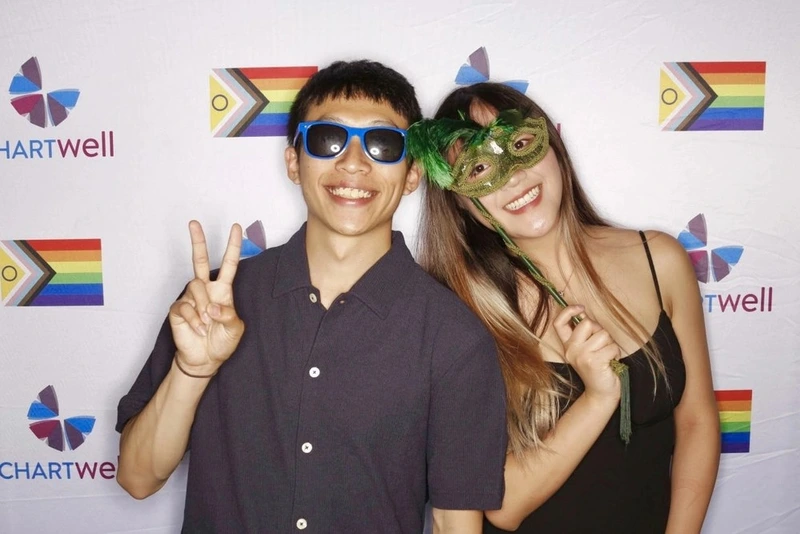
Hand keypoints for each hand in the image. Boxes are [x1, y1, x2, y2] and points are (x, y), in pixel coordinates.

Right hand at [168, 221, 244, 376]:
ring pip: (195, 287)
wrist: (206, 359)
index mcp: (223, 290)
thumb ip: (228, 315)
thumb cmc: (222, 341)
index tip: (236, 227)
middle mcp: (205, 290)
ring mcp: (190, 298)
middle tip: (194, 223)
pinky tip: (198, 330)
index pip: (229, 264)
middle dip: (198, 241)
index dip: (233, 246)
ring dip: (203, 307)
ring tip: (207, 323)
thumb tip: (212, 306)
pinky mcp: (178, 310)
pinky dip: (194, 320)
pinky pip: (185, 307)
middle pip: (200, 260)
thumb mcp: (235, 329)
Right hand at [552, 305, 620, 404]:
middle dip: (600, 330)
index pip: (559, 323)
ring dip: (610, 344)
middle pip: (587, 323)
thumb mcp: (587, 349)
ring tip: (607, 355)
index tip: (581, 308)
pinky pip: (611, 346)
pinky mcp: (593, 362)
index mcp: (568, 345)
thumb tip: (584, 313)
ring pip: (603, 334)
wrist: (601, 392)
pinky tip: (611, 362)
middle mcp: (571, 350)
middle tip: (602, 345)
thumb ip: (585, 333)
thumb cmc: (598, 368)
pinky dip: (615, 353)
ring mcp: (581, 356)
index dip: (568, 311)